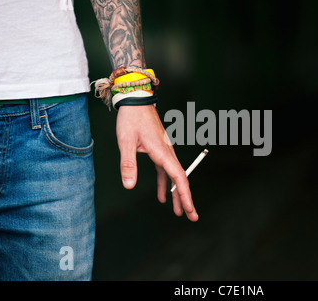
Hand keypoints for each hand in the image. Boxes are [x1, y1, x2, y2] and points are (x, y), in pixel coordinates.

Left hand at [116, 105, 198, 221]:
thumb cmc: (131, 118)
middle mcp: (167, 152)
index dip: (185, 195)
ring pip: (174, 177)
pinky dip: (164, 184)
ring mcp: (164, 151)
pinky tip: (161, 196)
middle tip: (191, 217)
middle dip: (186, 199)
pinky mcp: (158, 150)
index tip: (190, 210)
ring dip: (176, 194)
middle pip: (180, 180)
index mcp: (162, 152)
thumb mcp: (126, 141)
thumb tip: (129, 186)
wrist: (136, 100)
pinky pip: (164, 171)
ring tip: (178, 211)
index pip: (178, 177)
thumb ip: (128, 164)